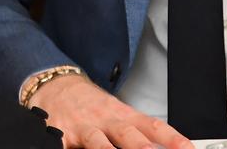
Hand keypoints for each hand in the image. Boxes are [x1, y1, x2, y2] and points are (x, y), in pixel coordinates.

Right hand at [29, 72, 191, 148]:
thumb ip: (135, 131)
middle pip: (126, 133)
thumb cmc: (89, 104)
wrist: (55, 83)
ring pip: (96, 141)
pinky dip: (64, 147)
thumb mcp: (114, 112)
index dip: (172, 139)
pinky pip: (62, 143)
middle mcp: (104, 120)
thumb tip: (158, 145)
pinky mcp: (60, 132)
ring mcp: (82, 126)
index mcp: (121, 115)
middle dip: (141, 148)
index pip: (152, 126)